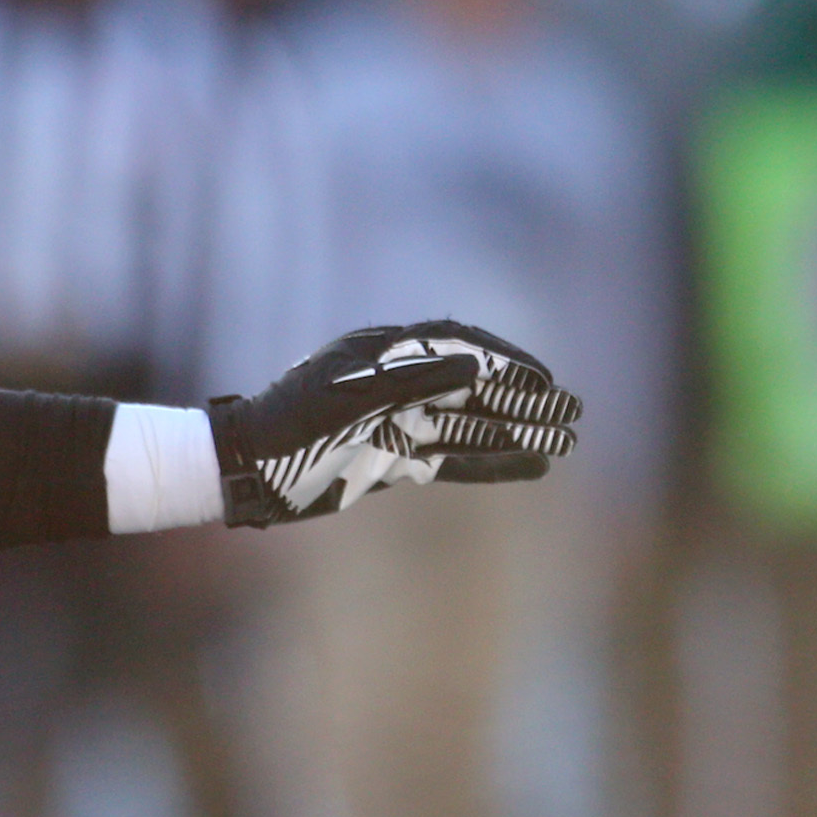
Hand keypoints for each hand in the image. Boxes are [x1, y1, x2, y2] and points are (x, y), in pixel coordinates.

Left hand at [208, 322, 580, 527]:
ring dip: (516, 431)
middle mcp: (394, 385)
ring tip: (565, 441)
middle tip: (573, 411)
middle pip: (471, 384)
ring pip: (468, 423)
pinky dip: (490, 463)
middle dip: (523, 396)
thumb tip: (470, 364)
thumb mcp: (345, 400)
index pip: (457, 344)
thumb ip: (408, 380)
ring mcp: (395, 422)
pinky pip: (450, 459)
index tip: (544, 378)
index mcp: (381, 355)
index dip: (504, 357)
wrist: (243, 471)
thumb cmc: (285, 428)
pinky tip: (530, 467)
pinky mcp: (390, 460)